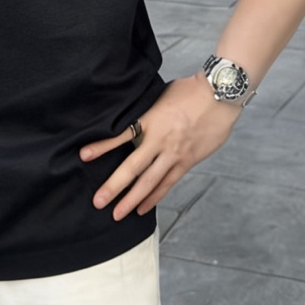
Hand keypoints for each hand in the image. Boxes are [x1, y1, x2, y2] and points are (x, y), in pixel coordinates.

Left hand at [81, 74, 241, 219]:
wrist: (220, 94)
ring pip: (150, 182)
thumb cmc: (190, 90)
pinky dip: (154, 197)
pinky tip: (142, 208)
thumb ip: (146, 111)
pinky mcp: (187, 162)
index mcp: (150, 120)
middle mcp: (160, 140)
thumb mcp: (161, 95)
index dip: (102, 146)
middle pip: (133, 167)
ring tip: (117, 214)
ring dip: (132, 200)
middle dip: (114, 186)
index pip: (121, 136)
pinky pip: (167, 183)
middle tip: (98, 201)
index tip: (84, 156)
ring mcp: (174, 153)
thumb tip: (130, 118)